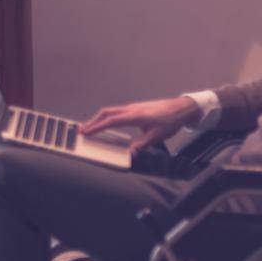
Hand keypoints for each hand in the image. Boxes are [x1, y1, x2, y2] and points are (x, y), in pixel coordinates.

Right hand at [81, 96, 201, 152]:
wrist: (180, 109)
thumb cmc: (170, 121)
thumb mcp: (157, 136)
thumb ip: (142, 144)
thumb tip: (131, 153)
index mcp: (134, 116)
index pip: (111, 121)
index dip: (97, 127)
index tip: (86, 132)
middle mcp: (131, 109)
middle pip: (106, 112)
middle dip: (93, 121)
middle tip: (82, 130)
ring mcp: (132, 107)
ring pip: (111, 111)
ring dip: (99, 118)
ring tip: (91, 127)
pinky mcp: (135, 108)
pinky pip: (117, 111)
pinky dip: (107, 117)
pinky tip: (107, 123)